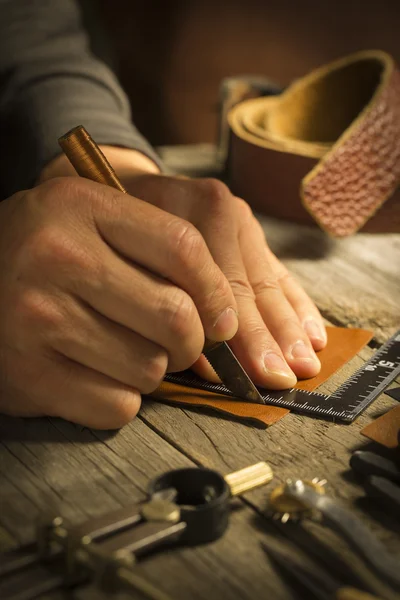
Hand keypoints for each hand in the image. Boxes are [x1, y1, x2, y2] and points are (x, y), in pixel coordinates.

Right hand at [0, 177, 237, 427]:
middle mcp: (57, 255)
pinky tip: (96, 375)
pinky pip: (117, 405)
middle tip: (180, 343)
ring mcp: (38, 316)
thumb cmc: (47, 252)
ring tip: (122, 351)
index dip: (217, 292)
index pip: (183, 248)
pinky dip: (120, 399)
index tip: (223, 319)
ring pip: (150, 367)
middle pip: (175, 316)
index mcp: (83, 206)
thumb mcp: (92, 221)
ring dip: (151, 369)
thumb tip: (228, 320)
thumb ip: (158, 248)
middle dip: (192, 342)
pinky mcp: (28, 373)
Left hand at [121, 172, 326, 388]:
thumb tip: (206, 363)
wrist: (130, 190)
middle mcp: (224, 211)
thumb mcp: (128, 255)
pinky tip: (314, 335)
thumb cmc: (119, 231)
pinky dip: (298, 307)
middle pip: (249, 284)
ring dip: (289, 329)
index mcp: (191, 211)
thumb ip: (166, 302)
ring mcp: (243, 222)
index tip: (245, 371)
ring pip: (269, 282)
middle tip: (281, 378)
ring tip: (304, 366)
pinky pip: (281, 274)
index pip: (219, 281)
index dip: (233, 332)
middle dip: (267, 337)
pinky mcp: (254, 236)